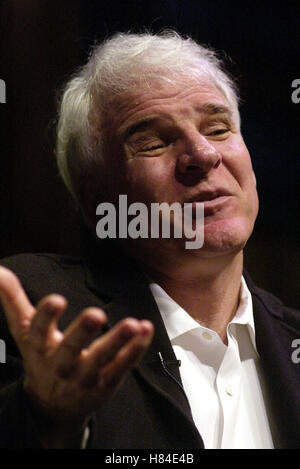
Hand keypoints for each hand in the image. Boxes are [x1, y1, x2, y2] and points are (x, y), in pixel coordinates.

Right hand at [0, 266, 153, 446]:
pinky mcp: (106, 384)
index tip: (56, 300)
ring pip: (102, 361)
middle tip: (95, 314)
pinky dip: (135, 350)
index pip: (38, 331)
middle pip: (70, 349)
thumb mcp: (26, 332)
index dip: (46, 317)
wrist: (54, 406)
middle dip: (82, 333)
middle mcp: (61, 365)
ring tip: (133, 324)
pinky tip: (145, 330)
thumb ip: (14, 300)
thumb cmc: (42, 359)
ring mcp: (85, 377)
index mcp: (40, 348)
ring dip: (118, 342)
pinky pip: (122, 367)